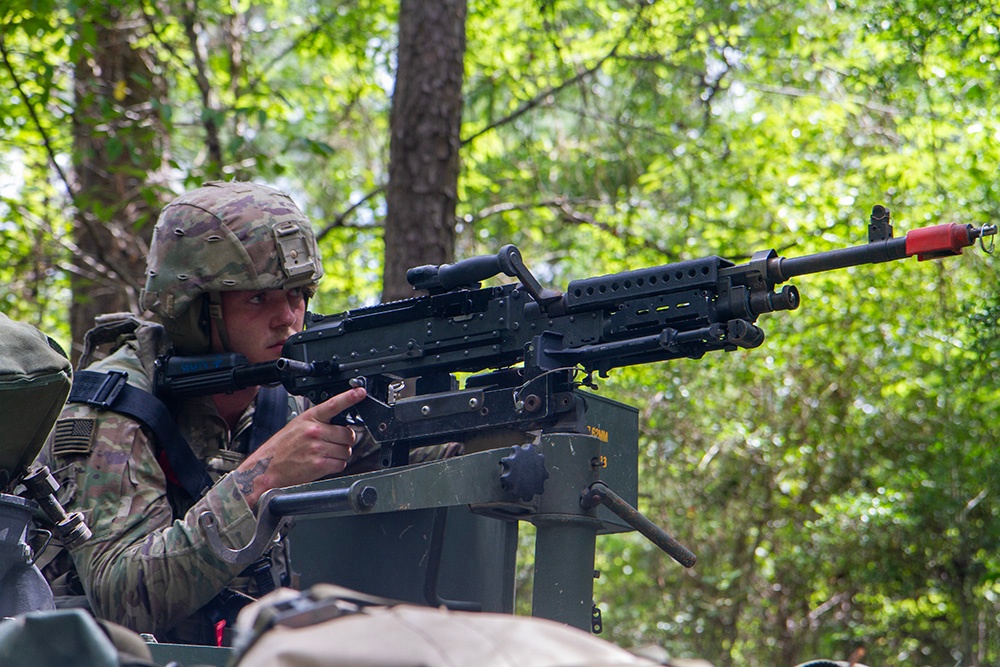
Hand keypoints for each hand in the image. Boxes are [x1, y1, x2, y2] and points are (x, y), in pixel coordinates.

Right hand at [232, 386, 365, 506]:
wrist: (266, 468)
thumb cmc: (281, 448)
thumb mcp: (297, 425)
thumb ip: (318, 422)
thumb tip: (339, 424)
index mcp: (309, 418)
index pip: (333, 404)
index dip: (350, 397)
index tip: (361, 392)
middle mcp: (314, 431)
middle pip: (348, 434)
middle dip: (344, 441)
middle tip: (332, 444)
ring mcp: (317, 448)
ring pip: (346, 450)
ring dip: (340, 454)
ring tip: (324, 454)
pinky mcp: (319, 464)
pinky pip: (341, 464)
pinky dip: (335, 465)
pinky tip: (323, 464)